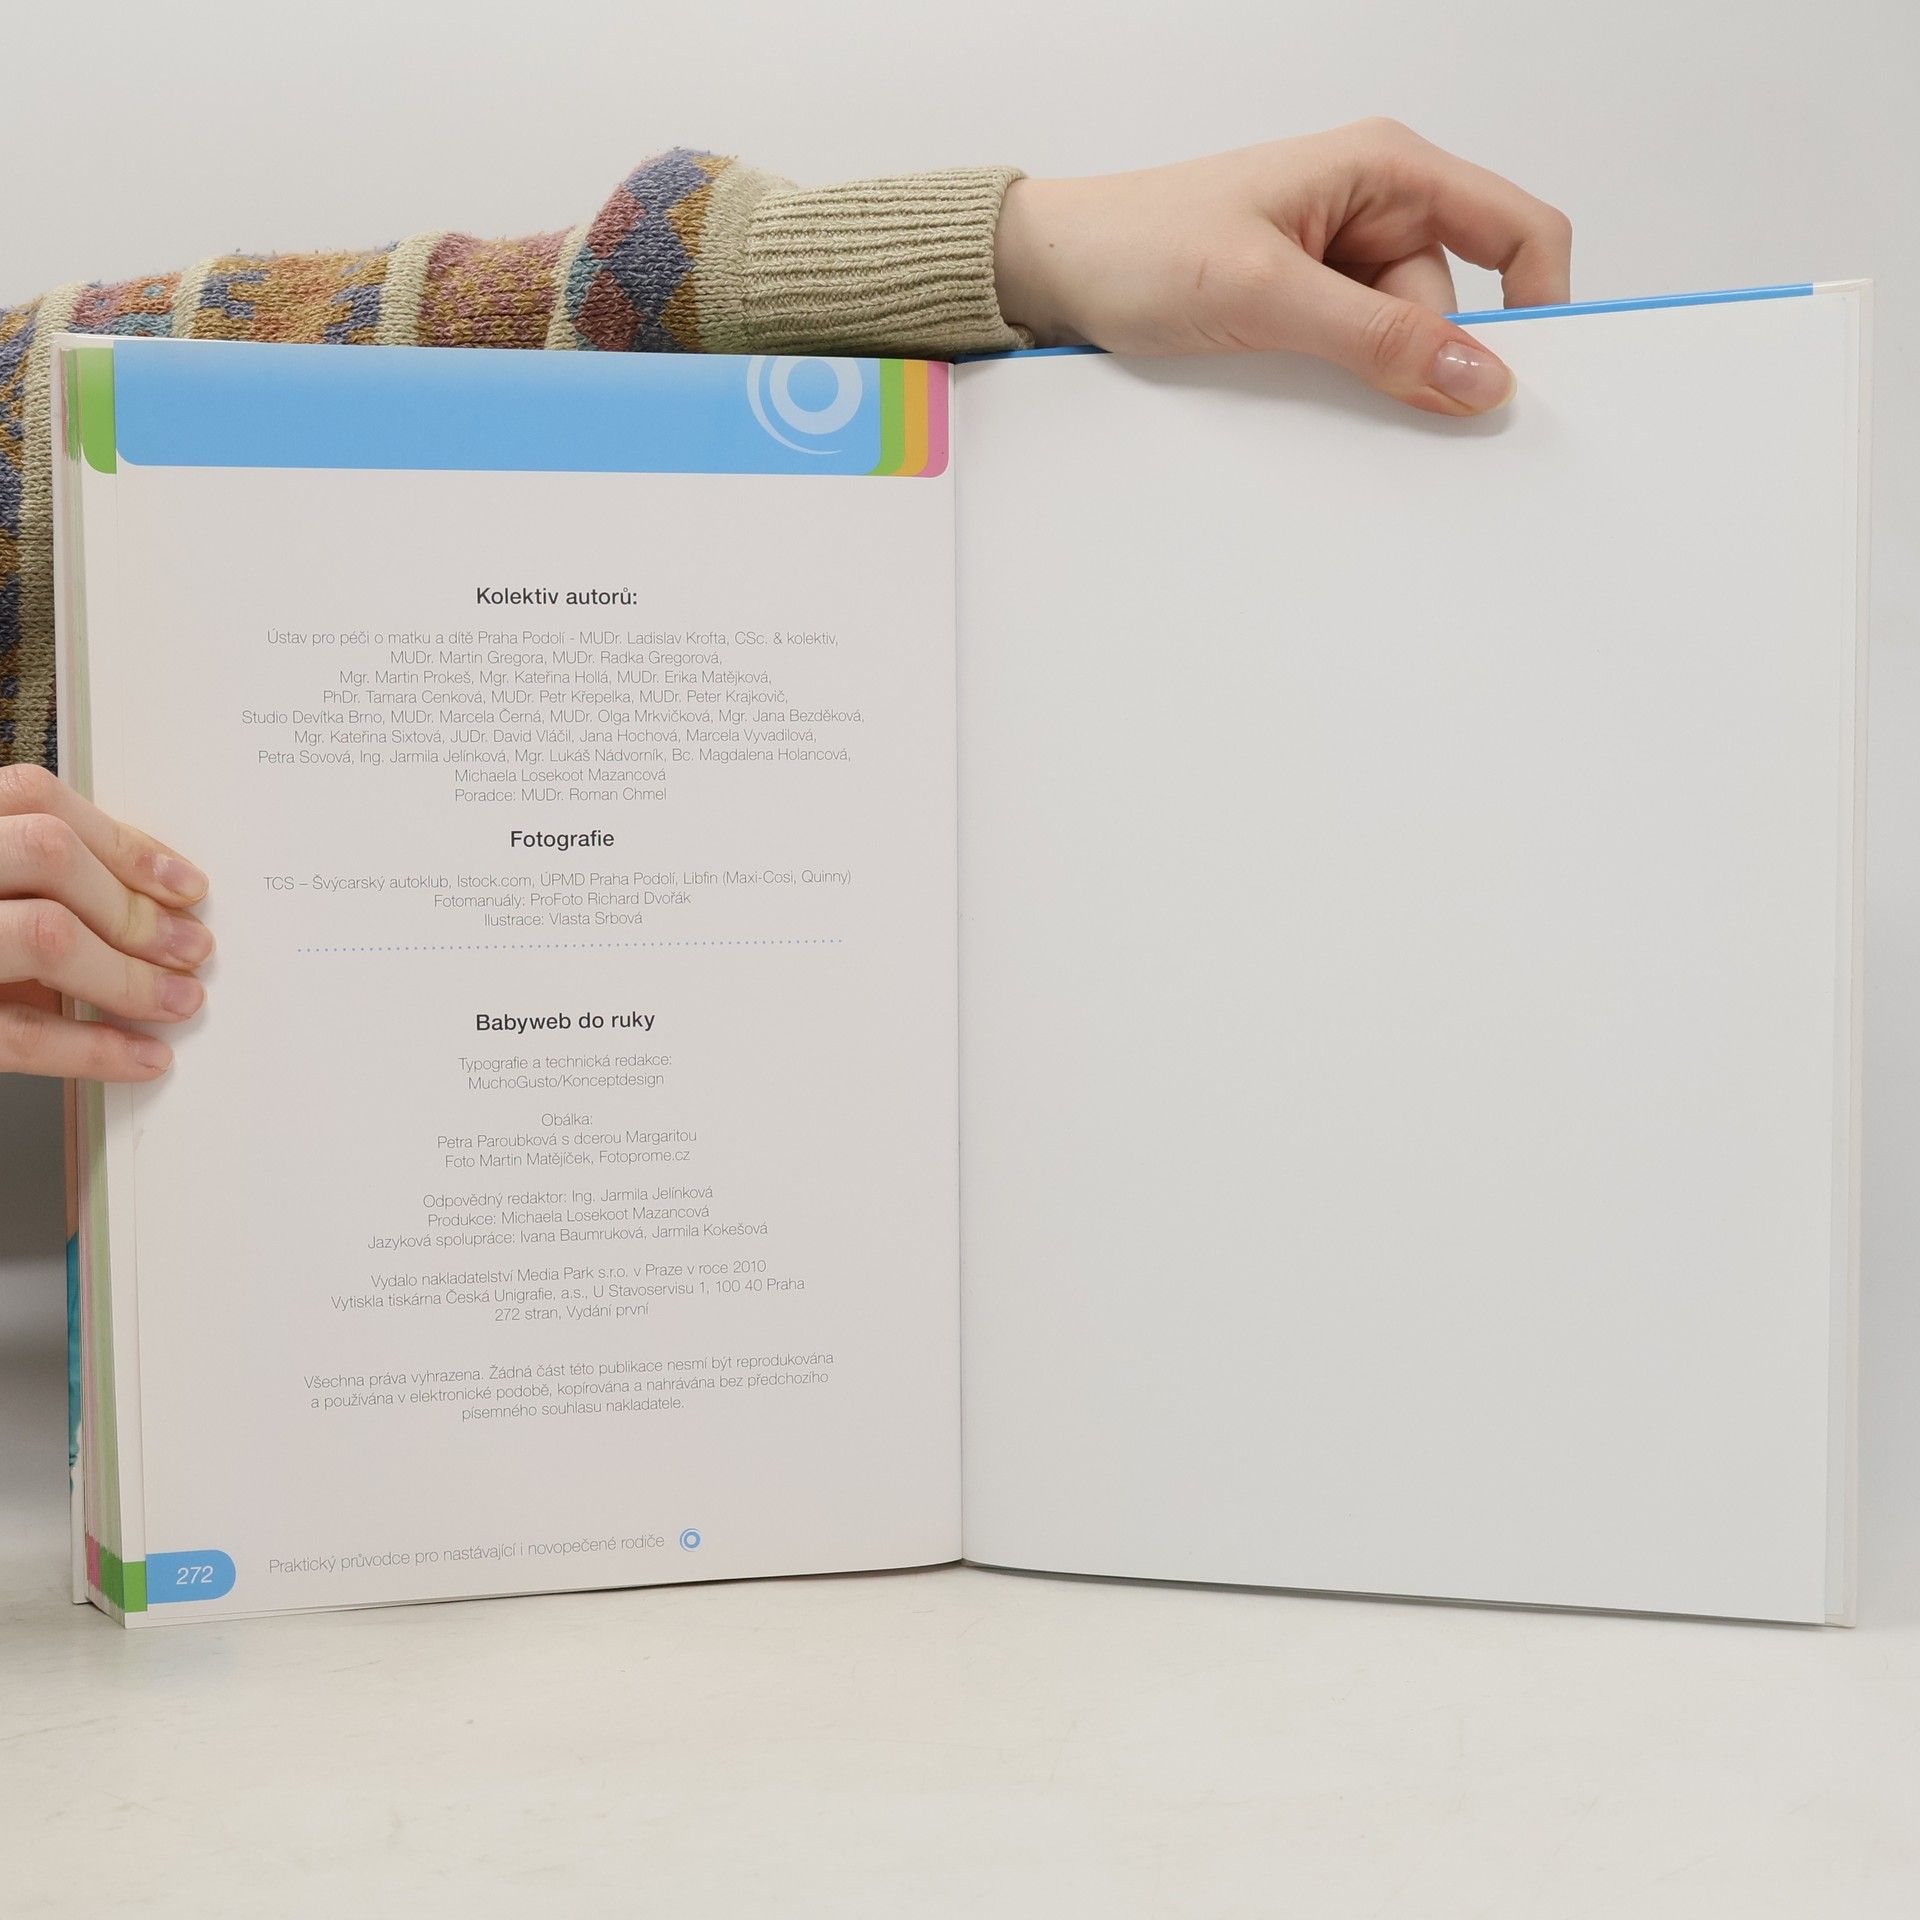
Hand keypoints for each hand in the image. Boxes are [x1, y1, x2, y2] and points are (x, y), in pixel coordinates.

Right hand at [0, 765, 210, 1081]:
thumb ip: (22, 881)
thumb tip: (150, 900)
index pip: (34, 799)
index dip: (123, 842)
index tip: (186, 885)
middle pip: (48, 855)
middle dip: (134, 907)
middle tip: (191, 949)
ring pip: (44, 935)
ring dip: (128, 975)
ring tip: (178, 1001)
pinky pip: (17, 1034)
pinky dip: (92, 1049)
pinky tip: (141, 1057)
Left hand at [994, 120, 1572, 415]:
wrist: (1052, 270)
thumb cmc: (1138, 247)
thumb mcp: (1266, 295)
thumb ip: (1378, 337)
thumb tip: (1478, 377)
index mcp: (1386, 169)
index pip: (1517, 230)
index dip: (1541, 305)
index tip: (1522, 386)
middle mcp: (1374, 208)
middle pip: (1455, 303)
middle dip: (1428, 361)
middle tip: (1377, 404)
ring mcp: (1338, 262)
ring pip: (1401, 342)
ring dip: (1368, 379)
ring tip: (1290, 375)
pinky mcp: (1304, 307)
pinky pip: (1353, 358)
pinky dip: (1336, 386)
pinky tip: (1290, 390)